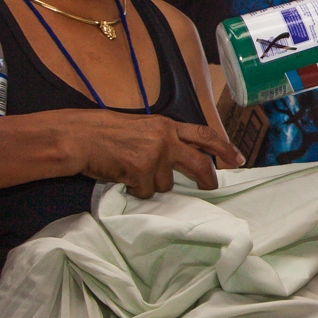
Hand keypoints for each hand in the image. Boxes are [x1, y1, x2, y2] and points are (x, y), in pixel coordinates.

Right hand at [58, 109, 243, 196]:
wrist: (80, 137)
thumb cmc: (106, 132)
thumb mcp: (142, 127)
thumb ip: (163, 138)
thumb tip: (181, 157)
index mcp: (166, 125)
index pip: (204, 135)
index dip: (223, 147)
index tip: (237, 159)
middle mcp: (165, 138)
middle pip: (199, 163)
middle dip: (208, 178)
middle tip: (212, 186)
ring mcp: (155, 155)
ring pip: (166, 184)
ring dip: (151, 183)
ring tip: (130, 170)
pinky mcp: (142, 171)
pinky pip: (146, 192)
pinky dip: (135, 190)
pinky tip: (122, 176)